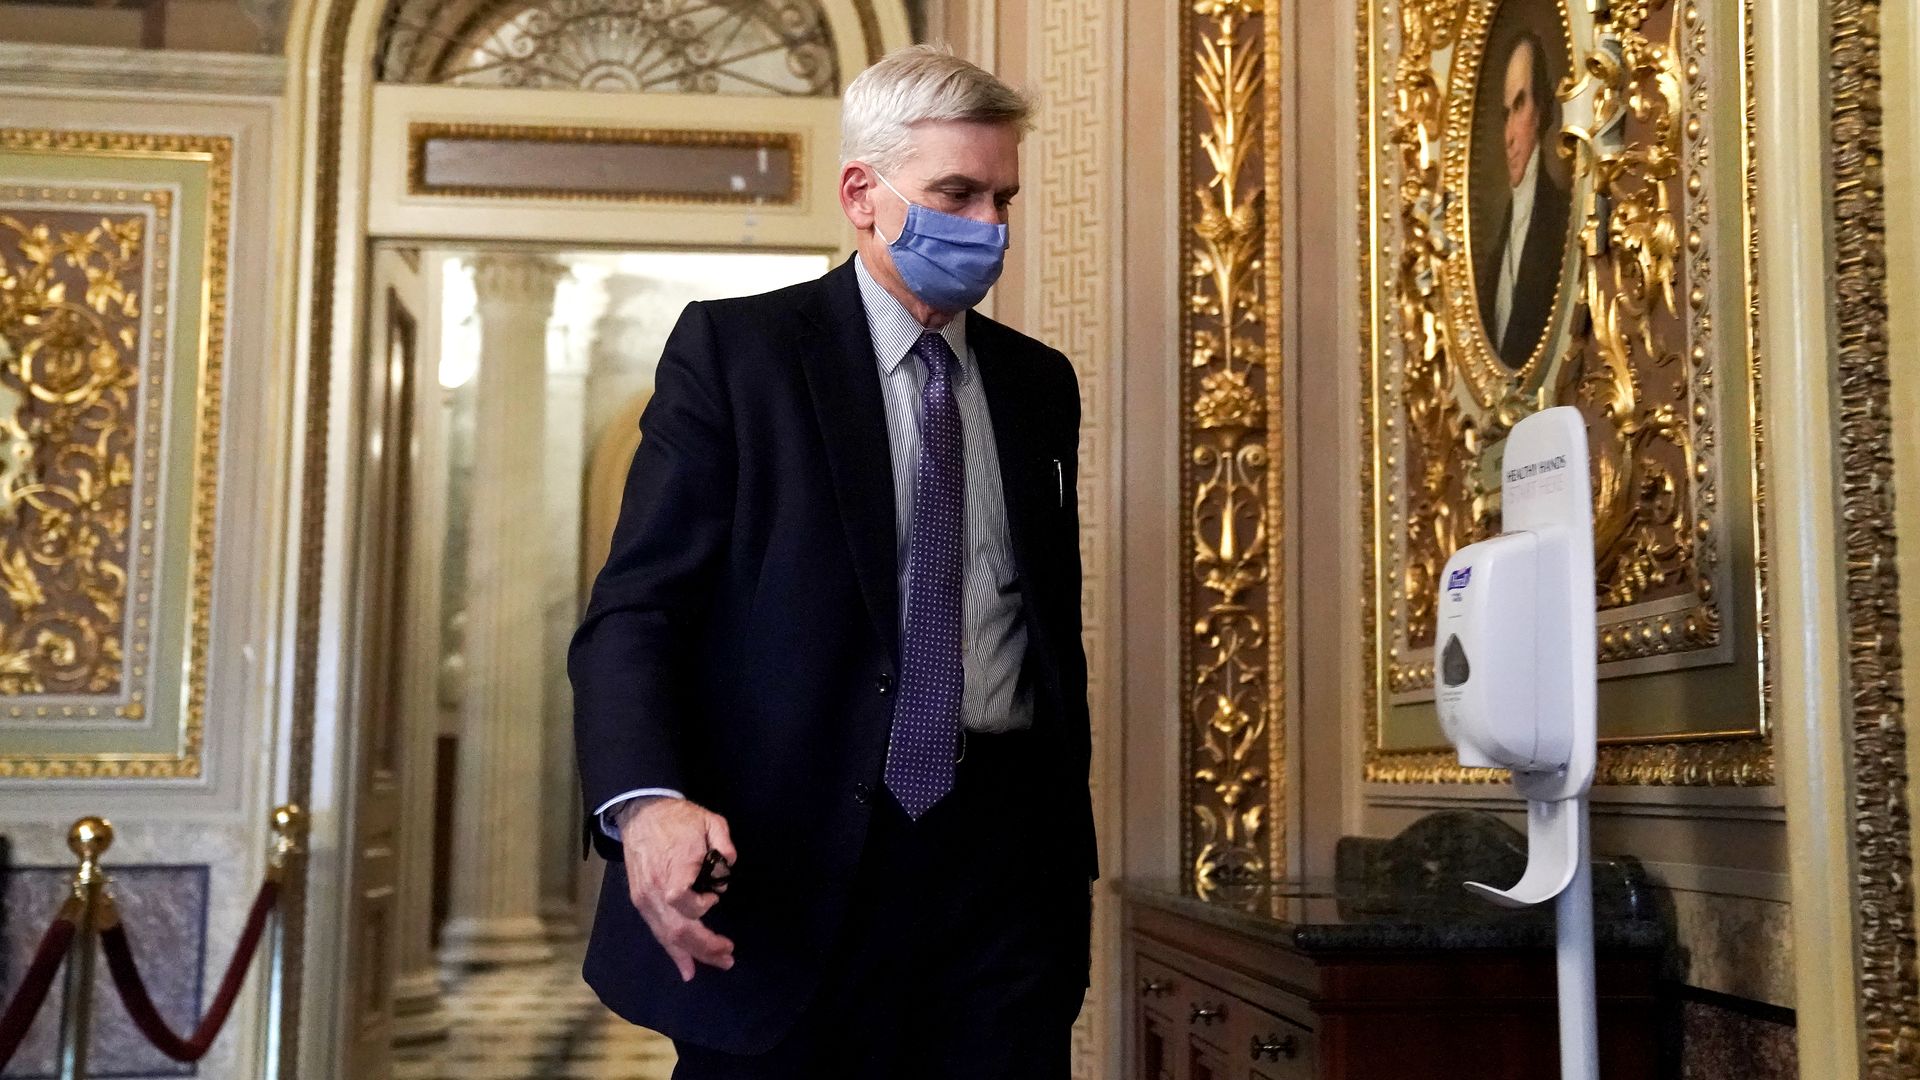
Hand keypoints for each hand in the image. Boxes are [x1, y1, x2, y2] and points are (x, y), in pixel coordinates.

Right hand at [617, 796, 737, 981]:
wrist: (641, 813)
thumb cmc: (678, 818)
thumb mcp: (708, 819)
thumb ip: (723, 840)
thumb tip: (730, 863)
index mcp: (673, 866)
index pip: (679, 897)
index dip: (699, 905)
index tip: (714, 897)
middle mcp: (655, 889)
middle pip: (678, 928)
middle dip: (706, 946)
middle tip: (729, 956)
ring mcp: (645, 898)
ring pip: (667, 936)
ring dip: (693, 954)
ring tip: (718, 962)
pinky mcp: (641, 902)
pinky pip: (658, 933)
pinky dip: (673, 953)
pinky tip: (687, 969)